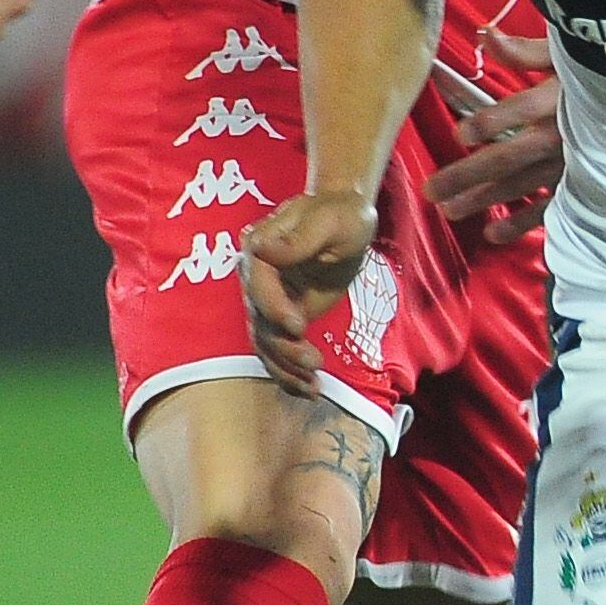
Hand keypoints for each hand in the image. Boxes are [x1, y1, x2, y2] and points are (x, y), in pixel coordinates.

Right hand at [243, 186, 377, 390]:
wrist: (347, 218)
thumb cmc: (340, 214)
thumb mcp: (328, 222)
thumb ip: (298, 240)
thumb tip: (262, 251)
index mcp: (260, 250)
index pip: (259, 287)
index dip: (275, 309)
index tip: (299, 326)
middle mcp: (257, 278)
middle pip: (261, 322)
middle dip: (285, 348)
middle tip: (314, 364)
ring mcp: (270, 300)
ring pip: (267, 344)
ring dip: (286, 370)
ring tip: (314, 387)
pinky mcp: (286, 316)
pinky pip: (281, 349)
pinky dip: (291, 372)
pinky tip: (310, 390)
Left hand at [425, 30, 559, 244]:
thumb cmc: (600, 74)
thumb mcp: (566, 55)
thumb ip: (524, 50)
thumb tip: (485, 34)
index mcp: (556, 99)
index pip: (517, 112)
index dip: (488, 124)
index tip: (459, 133)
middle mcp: (559, 135)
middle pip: (507, 158)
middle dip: (467, 175)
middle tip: (433, 190)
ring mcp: (567, 163)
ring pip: (520, 185)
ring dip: (484, 200)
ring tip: (451, 211)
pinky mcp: (577, 183)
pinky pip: (547, 207)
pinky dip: (520, 224)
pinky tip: (493, 235)